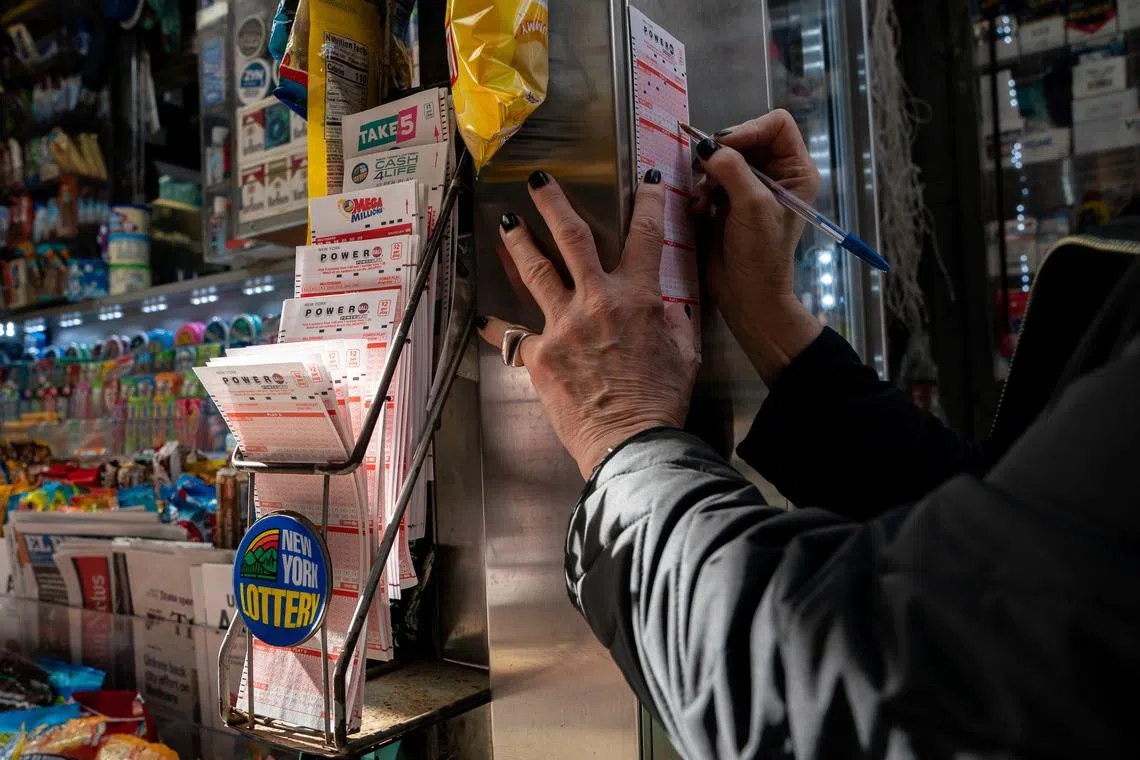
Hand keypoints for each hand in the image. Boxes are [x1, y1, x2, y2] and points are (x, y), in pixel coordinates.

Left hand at [478, 170, 697, 478]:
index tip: (644, 181)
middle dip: (554, 203)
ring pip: (535, 271)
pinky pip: (513, 335)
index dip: (647, 203)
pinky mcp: (540, 354)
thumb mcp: (684, 351)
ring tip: (506, 224)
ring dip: (518, 242)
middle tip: (538, 182)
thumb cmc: (660, 401)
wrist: (631, 442)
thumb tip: (663, 305)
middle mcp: (597, 301)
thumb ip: (672, 319)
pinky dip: (498, 327)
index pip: (645, 236)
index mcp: (639, 297)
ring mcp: (564, 326)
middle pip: (571, 237)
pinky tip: (484, 317)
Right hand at [690, 110, 823, 383]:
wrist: (747, 295)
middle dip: (722, 153)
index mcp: (796, 171)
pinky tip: (698, 208)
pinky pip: (710, 179)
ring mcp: (751, 187)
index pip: (776, 125)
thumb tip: (706, 147)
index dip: (749, 129)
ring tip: (701, 198)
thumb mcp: (752, 207)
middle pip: (745, 138)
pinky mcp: (728, 201)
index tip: (724, 146)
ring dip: (707, 175)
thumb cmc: (761, 254)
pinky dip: (701, 190)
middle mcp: (776, 174)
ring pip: (723, 158)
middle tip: (703, 169)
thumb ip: (732, 169)